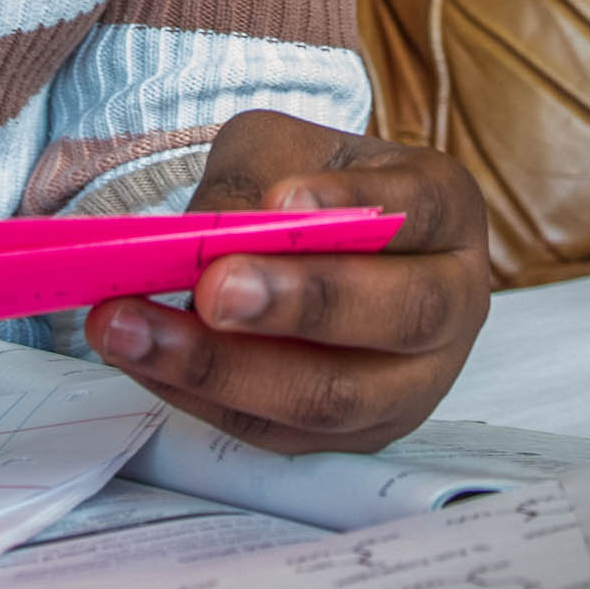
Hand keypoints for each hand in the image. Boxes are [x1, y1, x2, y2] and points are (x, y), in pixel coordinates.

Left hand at [85, 110, 489, 455]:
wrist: (324, 245)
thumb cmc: (311, 189)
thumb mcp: (281, 152)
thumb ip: (250, 184)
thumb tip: (202, 243)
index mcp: (448, 211)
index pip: (420, 207)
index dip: (356, 203)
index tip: (283, 199)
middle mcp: (454, 302)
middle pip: (401, 314)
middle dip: (300, 303)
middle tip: (212, 286)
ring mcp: (415, 382)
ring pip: (335, 396)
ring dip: (227, 369)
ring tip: (135, 330)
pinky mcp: (358, 436)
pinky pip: (280, 433)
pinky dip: (204, 398)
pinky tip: (143, 358)